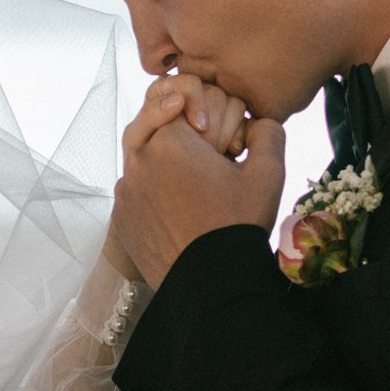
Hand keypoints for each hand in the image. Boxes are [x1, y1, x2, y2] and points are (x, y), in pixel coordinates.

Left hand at [114, 82, 286, 288]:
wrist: (211, 283)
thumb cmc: (238, 224)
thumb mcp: (268, 173)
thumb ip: (268, 133)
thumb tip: (259, 122)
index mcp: (170, 139)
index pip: (182, 107)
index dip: (205, 122)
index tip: (222, 146)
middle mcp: (138, 159)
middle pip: (156, 127)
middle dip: (179, 137)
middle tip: (205, 159)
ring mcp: (125, 191)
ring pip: (143, 161)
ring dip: (165, 166)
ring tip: (195, 191)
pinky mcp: (121, 218)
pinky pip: (135, 194)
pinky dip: (154, 195)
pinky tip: (179, 212)